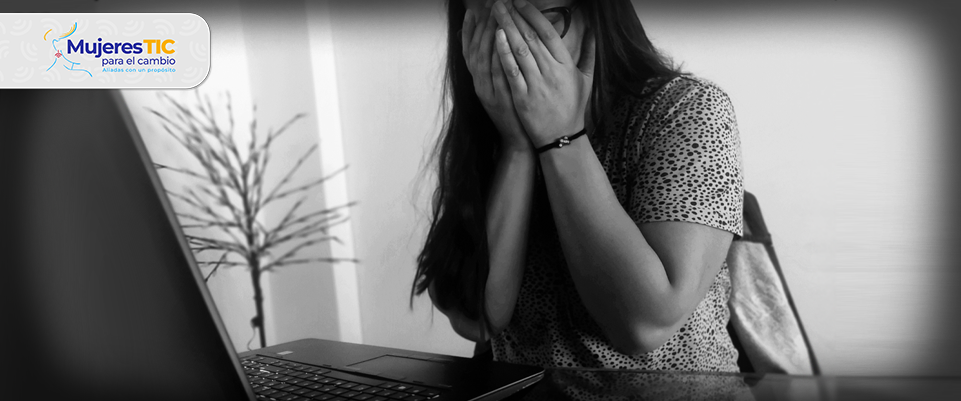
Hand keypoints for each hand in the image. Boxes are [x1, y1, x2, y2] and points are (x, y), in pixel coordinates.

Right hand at [462, 1, 531, 152]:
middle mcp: (480, 85)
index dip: (470, 30)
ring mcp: (489, 92)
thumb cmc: (514, 112)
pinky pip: (497, 71)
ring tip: (494, 14)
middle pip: (476, 50)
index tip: (474, 12)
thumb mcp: (501, 89)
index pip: (470, 51)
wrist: (519, 141)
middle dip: (481, 26)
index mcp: (479, 82)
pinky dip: (497, 53)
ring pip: (484, 58)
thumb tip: (498, 45)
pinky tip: (502, 38)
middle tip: (486, 7)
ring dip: (488, 34)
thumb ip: (498, 69)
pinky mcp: (501, 98)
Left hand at [490, 0, 594, 147]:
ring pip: (520, 50)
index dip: (533, 15)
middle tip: (501, 1)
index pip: (549, 33)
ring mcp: (537, 85)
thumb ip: (590, 54)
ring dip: (506, 28)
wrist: (562, 138)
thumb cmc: (573, 108)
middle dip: (515, 16)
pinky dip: (503, 53)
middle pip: (531, 38)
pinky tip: (496, 37)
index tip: (520, 2)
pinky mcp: (523, 98)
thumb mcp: (586, 80)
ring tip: (496, 12)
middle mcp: (552, 72)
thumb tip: (593, 32)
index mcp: (566, 65)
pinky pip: (512, 71)